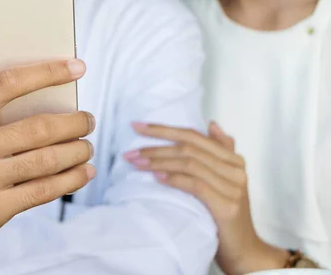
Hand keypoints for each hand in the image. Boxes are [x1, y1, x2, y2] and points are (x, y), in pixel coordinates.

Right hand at [0, 60, 95, 274]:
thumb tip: (51, 97)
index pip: (8, 83)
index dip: (47, 72)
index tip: (78, 67)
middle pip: (38, 126)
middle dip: (74, 122)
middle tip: (88, 120)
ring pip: (46, 159)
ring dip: (77, 150)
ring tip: (86, 146)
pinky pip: (44, 189)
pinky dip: (71, 179)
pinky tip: (83, 172)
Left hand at [123, 122, 287, 274]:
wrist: (244, 249)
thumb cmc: (226, 213)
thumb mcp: (224, 180)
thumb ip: (220, 152)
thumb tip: (211, 123)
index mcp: (233, 159)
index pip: (194, 135)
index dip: (164, 129)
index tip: (138, 127)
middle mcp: (235, 169)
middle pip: (188, 147)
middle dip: (155, 146)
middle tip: (130, 151)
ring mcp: (233, 187)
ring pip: (189, 164)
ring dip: (158, 161)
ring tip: (136, 163)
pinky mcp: (227, 205)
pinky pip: (195, 185)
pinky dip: (174, 179)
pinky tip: (156, 177)